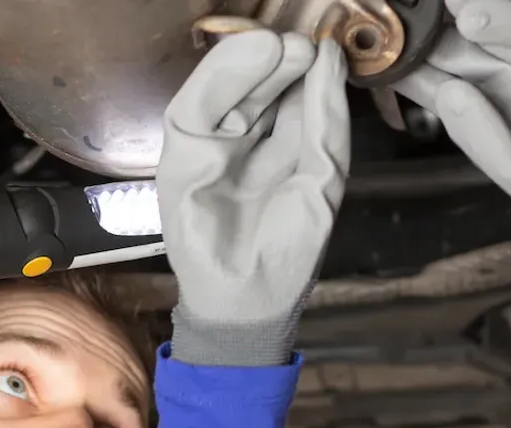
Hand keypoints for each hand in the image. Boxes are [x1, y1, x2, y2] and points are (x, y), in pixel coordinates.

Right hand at [159, 31, 350, 366]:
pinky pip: (196, 104)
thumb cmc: (287, 252)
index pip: (293, 94)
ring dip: (253, 60)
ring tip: (283, 47)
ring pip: (226, 87)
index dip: (308, 68)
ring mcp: (211, 147)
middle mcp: (245, 142)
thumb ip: (325, 120)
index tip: (328, 47)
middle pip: (261, 84)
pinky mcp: (181, 155)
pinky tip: (254, 58)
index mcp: (281, 147)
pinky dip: (223, 75)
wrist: (249, 301)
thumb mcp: (322, 177)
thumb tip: (329, 59)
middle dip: (283, 60)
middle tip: (305, 42)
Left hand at [394, 0, 510, 275]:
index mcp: (486, 116)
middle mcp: (508, 86)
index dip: (409, 67)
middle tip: (400, 12)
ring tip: (442, 7)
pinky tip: (478, 16)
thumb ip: (484, 139)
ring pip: (497, 31)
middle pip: (461, 49)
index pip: (438, 85)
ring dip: (469, 15)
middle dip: (432, 31)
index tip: (376, 51)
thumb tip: (448, 93)